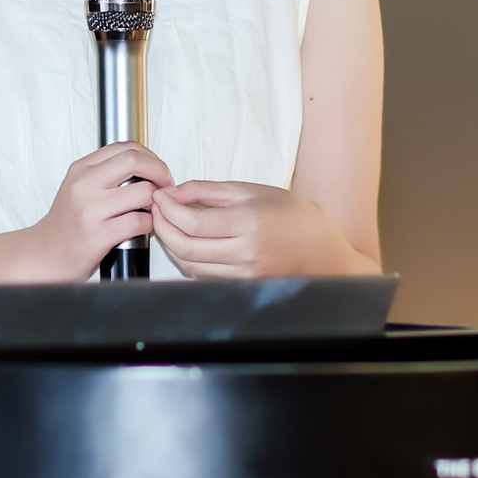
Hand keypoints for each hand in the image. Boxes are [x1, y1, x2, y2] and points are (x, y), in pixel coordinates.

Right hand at [29, 143, 174, 278]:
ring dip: (158, 201)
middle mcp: (84, 185)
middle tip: (165, 186)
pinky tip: (145, 227)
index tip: (158, 171)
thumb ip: (105, 173)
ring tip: (154, 209)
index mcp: (81, 169)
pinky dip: (150, 224)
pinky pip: (139, 221)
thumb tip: (144, 164)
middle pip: (135, 161)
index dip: (151, 157)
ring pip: (143, 191)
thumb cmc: (66, 225)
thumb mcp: (79, 188)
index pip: (126, 147)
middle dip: (160, 171)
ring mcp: (91, 209)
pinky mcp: (99, 235)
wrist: (44, 255)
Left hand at [149, 181, 374, 278]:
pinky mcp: (241, 286)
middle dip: (163, 228)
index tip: (160, 197)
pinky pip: (202, 275)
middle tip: (156, 210)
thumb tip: (174, 192)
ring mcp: (242, 274)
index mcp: (248, 224)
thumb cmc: (291, 214)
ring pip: (190, 265)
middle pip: (185, 247)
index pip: (192, 223)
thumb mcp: (251, 191)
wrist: (321, 250)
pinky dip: (187, 258)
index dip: (168, 210)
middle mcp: (245, 253)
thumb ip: (209, 191)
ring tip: (166, 224)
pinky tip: (185, 241)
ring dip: (170, 245)